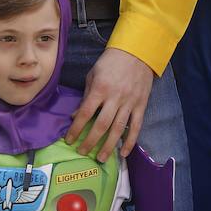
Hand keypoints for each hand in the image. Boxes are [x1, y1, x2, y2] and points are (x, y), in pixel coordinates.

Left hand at [66, 47, 153, 161]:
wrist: (137, 52)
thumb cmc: (111, 63)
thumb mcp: (93, 75)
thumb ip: (85, 96)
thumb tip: (74, 116)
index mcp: (100, 89)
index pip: (85, 113)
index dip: (76, 128)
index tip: (69, 140)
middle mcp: (115, 97)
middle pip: (101, 125)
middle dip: (90, 141)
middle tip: (82, 152)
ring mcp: (130, 102)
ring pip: (118, 129)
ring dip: (109, 146)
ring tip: (101, 158)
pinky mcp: (141, 105)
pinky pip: (136, 126)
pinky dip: (131, 141)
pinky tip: (124, 153)